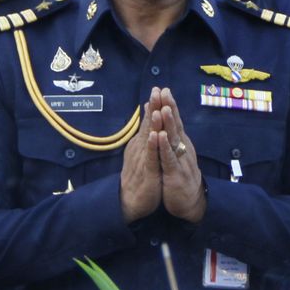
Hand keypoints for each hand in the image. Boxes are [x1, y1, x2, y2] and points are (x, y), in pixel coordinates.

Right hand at [120, 88, 168, 221]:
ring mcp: (143, 159)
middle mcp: (140, 148)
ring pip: (149, 138)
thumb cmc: (139, 176)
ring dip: (153, 123)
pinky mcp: (147, 172)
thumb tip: (148, 117)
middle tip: (157, 90)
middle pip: (148, 125)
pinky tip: (154, 135)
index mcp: (141, 143)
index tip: (159, 88)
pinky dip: (152, 146)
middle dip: (154, 107)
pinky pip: (150, 157)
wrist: (130, 201)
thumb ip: (145, 134)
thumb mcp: (143, 153)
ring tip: (157, 107)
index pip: (149, 121)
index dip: (154, 105)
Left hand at [154, 88, 206, 223]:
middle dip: (170, 107)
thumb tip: (168, 121)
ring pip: (174, 139)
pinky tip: (161, 137)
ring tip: (164, 109)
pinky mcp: (176, 174)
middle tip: (164, 91)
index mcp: (181, 143)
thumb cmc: (181, 176)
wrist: (191, 202)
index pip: (175, 121)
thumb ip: (173, 138)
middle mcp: (183, 148)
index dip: (169, 105)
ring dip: (169, 124)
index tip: (163, 89)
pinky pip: (169, 158)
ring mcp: (180, 160)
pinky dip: (165, 147)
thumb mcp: (177, 154)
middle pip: (176, 125)